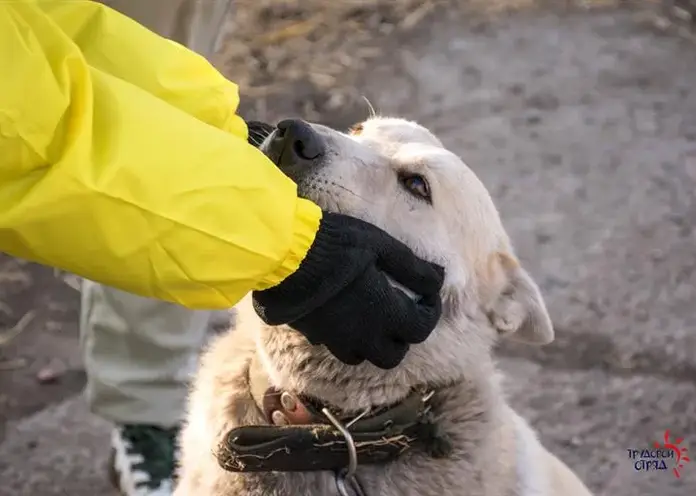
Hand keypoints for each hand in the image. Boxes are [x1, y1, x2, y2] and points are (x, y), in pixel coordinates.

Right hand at [252, 212, 444, 368]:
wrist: (284, 254)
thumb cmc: (336, 245)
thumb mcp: (381, 246)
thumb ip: (414, 268)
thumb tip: (440, 278)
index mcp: (385, 312)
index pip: (421, 328)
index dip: (431, 312)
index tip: (427, 293)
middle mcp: (364, 334)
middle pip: (393, 356)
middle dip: (403, 338)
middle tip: (402, 312)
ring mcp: (336, 338)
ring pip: (363, 357)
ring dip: (374, 344)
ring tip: (374, 320)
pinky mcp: (314, 334)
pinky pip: (337, 347)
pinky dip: (347, 340)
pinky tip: (344, 318)